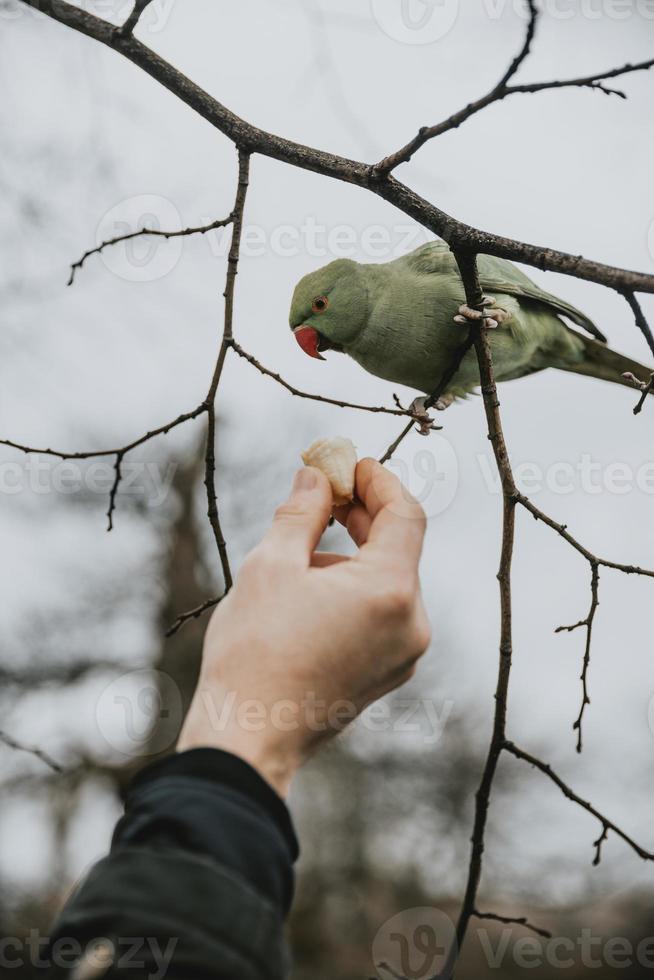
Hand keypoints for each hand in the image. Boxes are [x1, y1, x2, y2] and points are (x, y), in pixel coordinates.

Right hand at [177, 458, 430, 796]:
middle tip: (322, 494)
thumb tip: (316, 477)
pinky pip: (382, 614)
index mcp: (391, 591)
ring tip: (299, 553)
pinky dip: (355, 590)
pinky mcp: (387, 673)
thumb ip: (303, 512)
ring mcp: (403, 654)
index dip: (378, 481)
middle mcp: (411, 624)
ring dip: (352, 555)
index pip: (404, 514)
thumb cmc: (254, 651)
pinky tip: (310, 591)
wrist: (249, 737)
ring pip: (387, 582)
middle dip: (362, 515)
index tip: (349, 466)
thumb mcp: (272, 565)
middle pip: (398, 548)